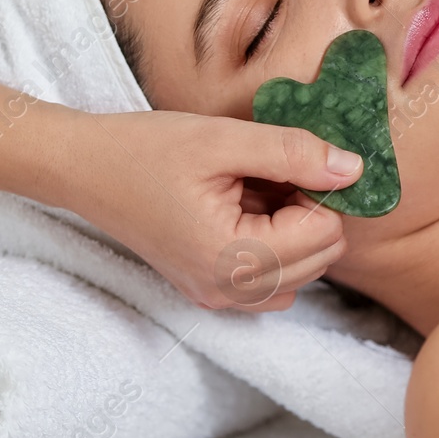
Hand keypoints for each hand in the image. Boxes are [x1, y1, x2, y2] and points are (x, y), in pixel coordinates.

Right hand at [54, 108, 363, 311]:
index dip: (322, 190)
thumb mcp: (224, 139)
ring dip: (296, 229)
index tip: (293, 158)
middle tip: (274, 171)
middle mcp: (226, 292)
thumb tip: (354, 169)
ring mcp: (217, 298)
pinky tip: (248, 212)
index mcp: (230, 258)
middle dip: (311, 210)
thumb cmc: (146, 149)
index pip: (325, 234)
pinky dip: (276, 247)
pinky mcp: (210, 291)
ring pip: (302, 272)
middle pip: (321, 258)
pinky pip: (272, 281)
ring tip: (257, 189)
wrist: (84, 169)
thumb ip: (294, 153)